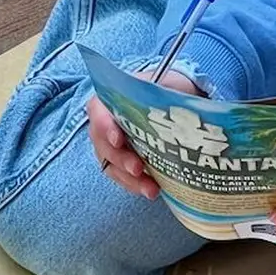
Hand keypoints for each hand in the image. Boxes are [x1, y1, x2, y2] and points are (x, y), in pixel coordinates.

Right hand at [86, 68, 200, 197]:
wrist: (174, 104)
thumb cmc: (166, 89)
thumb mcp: (166, 83)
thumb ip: (163, 91)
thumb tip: (177, 105)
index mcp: (110, 100)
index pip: (98, 112)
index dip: (105, 127)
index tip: (119, 140)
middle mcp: (106, 124)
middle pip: (103, 145)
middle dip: (121, 160)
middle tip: (138, 169)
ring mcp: (112, 146)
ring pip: (112, 166)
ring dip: (129, 180)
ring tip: (150, 189)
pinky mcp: (123, 163)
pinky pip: (123, 178)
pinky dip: (136, 186)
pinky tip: (151, 191)